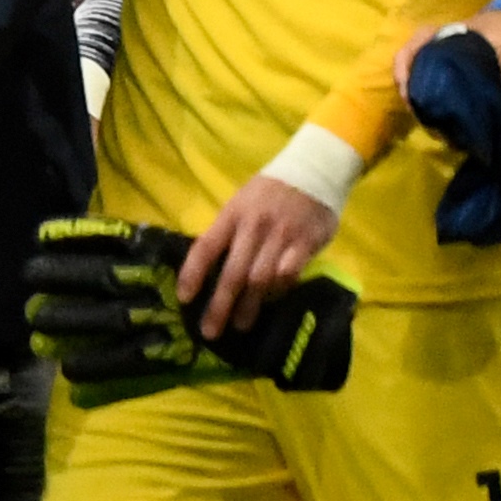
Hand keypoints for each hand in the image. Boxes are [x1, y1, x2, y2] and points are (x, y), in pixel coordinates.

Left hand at [178, 170, 339, 337]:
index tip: (184, 299)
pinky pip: (289, 273)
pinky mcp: (305, 242)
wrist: (316, 168)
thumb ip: (229, 232)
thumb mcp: (243, 202)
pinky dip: (279, 290)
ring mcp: (281, 235)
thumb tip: (209, 268)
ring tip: (241, 325)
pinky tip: (274, 299)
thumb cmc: (271, 191)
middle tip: (211, 332)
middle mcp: (254, 226)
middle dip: (219, 306)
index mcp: (233, 214)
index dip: (192, 274)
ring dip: (249, 305)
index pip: (206, 246)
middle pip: (232, 272)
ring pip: (260, 278)